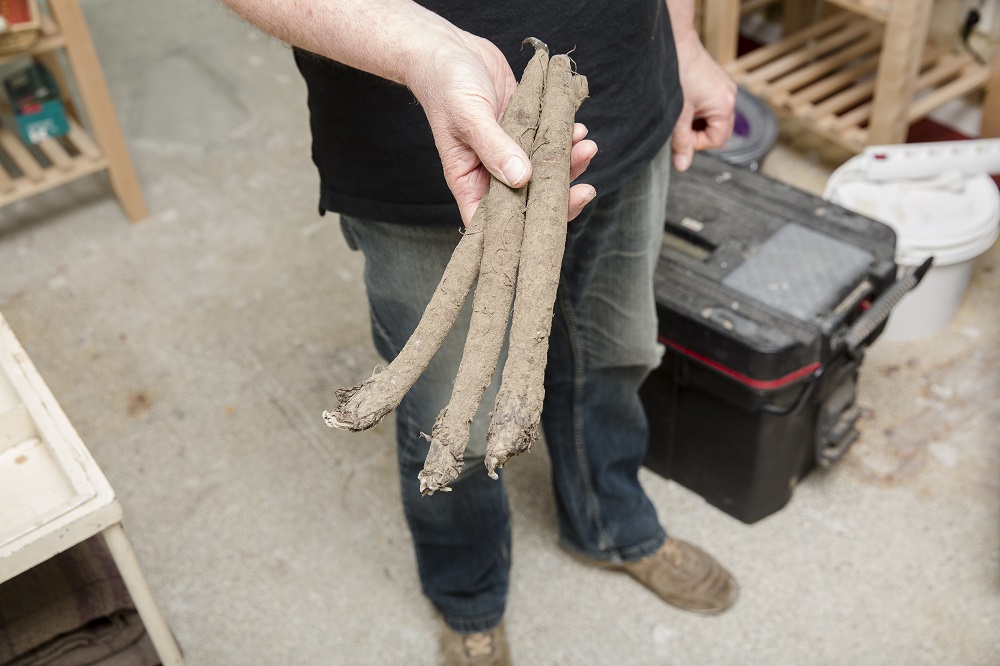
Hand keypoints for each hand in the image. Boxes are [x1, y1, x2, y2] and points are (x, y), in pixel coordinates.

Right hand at [407, 32, 596, 224]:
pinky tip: (577, 129)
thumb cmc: (444, 83)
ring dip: (568, 163)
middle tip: (585, 188)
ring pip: (543, 171)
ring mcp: (510, 151)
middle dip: (558, 196)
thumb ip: (494, 147)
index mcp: (469, 180)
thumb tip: (521, 178)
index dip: (520, 231)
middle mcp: (491, 171)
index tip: (548, 224)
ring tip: (586, 147)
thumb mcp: (467, 116)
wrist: (448, 48)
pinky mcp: (524, 128)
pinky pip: (548, 141)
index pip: (493, 221)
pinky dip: (566, 139)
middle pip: (528, 201)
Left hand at [670, 34, 736, 171]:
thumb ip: (681, 142)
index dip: (697, 144)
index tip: (681, 136)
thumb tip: (682, 165)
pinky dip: (700, 110)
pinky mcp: (718, 82)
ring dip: (699, 122)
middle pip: (720, 131)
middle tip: (681, 127)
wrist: (676, 44)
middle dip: (700, 134)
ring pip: (715, 118)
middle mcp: (730, 97)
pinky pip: (713, 105)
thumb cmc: (678, 74)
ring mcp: (725, 88)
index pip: (717, 140)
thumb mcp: (677, 114)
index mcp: (724, 106)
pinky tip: (686, 102)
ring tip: (683, 112)